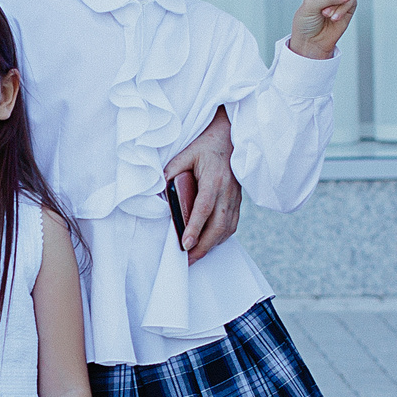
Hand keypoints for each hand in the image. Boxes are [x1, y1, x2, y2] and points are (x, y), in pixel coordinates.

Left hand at [163, 110, 241, 262]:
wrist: (230, 137)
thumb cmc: (205, 146)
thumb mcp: (185, 153)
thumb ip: (172, 171)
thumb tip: (158, 192)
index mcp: (214, 179)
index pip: (205, 207)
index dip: (195, 227)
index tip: (185, 244)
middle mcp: (227, 191)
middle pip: (219, 225)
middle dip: (203, 246)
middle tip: (187, 259)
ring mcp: (235, 197)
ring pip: (227, 228)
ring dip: (212, 245)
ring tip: (196, 256)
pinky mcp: (238, 201)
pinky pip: (232, 225)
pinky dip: (221, 237)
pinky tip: (209, 243)